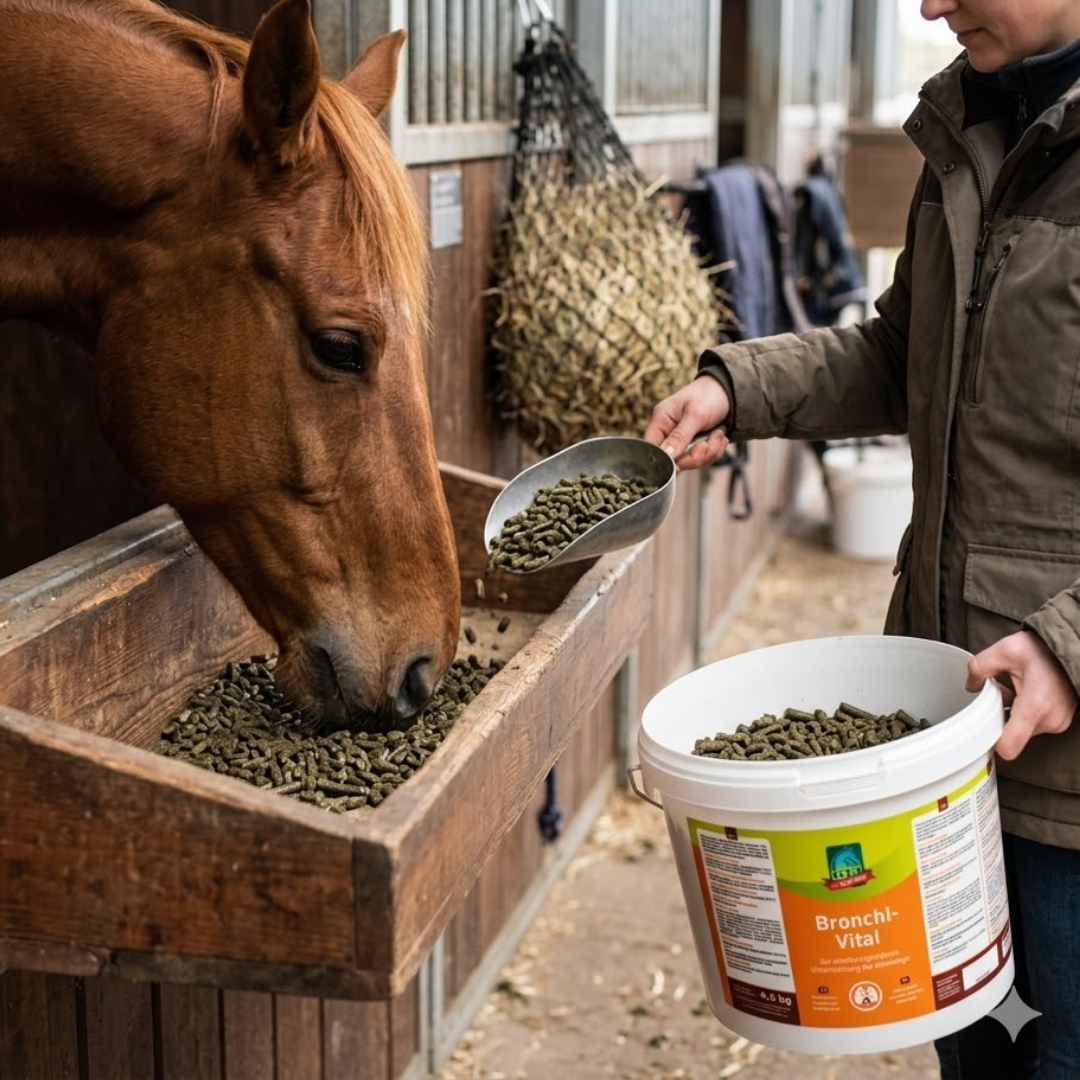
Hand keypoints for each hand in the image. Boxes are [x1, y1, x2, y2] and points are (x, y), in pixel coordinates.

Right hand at [644, 376, 730, 469]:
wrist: (728, 391)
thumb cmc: (709, 395)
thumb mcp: (696, 415)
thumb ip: (680, 436)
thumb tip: (666, 456)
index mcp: (660, 421)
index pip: (652, 449)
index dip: (667, 459)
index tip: (687, 454)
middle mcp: (667, 433)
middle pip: (673, 461)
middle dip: (695, 456)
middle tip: (709, 443)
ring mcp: (680, 441)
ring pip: (689, 462)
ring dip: (709, 453)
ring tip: (718, 435)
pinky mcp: (693, 446)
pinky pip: (701, 460)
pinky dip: (714, 451)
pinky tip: (719, 436)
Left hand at [966, 630, 1078, 759]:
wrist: (1071, 650)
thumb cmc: (1042, 650)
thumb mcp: (1005, 650)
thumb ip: (980, 667)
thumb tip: (971, 686)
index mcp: (1034, 707)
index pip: (1008, 746)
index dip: (991, 740)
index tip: (982, 725)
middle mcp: (1049, 720)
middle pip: (1011, 736)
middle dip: (1000, 716)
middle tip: (1002, 694)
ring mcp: (1057, 723)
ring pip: (1022, 730)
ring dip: (1012, 713)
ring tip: (1014, 691)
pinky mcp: (1061, 722)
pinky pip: (1034, 725)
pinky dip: (1024, 713)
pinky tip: (1024, 694)